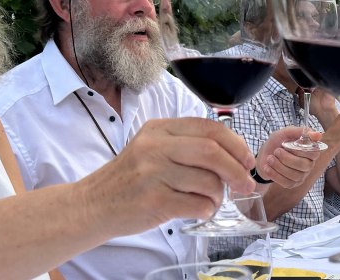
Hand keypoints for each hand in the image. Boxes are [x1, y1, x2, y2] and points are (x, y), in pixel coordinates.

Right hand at [76, 117, 256, 235]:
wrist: (91, 205)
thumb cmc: (130, 179)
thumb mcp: (153, 149)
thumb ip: (188, 145)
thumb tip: (236, 154)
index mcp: (159, 130)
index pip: (209, 128)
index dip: (236, 144)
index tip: (247, 159)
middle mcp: (155, 147)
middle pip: (213, 152)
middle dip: (236, 170)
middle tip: (245, 185)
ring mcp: (153, 174)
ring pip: (208, 181)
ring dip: (219, 195)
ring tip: (211, 200)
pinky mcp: (153, 201)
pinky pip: (197, 204)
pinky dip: (206, 209)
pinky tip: (199, 210)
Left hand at [257, 127, 321, 187]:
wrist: (263, 156)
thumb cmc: (277, 142)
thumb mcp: (285, 133)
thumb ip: (300, 131)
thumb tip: (318, 135)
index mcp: (310, 150)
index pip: (314, 152)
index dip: (301, 150)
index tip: (288, 144)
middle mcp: (309, 164)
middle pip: (304, 165)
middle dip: (287, 158)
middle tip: (276, 151)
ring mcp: (301, 175)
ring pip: (295, 175)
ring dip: (279, 166)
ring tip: (270, 158)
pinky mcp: (292, 184)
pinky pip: (286, 182)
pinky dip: (274, 174)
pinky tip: (268, 167)